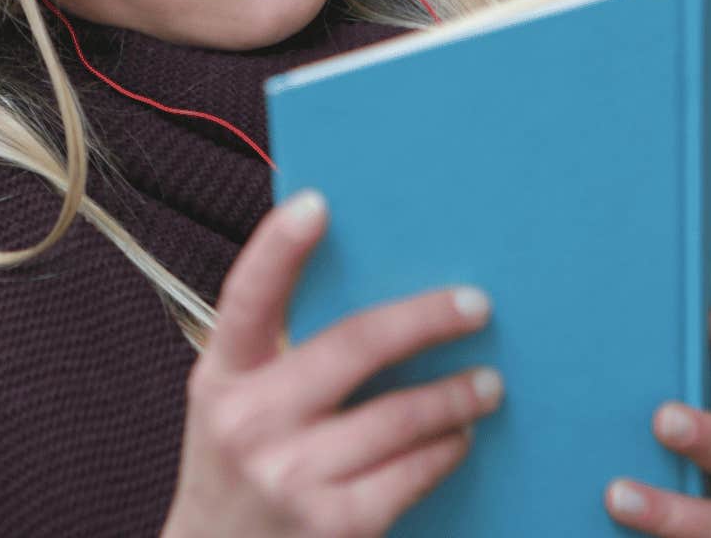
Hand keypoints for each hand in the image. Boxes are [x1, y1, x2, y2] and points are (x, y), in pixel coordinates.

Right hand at [161, 189, 502, 537]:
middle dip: (426, 320)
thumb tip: (373, 295)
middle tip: (476, 305)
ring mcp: (291, 476)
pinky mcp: (334, 524)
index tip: (317, 204)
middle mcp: (250, 423)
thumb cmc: (235, 471)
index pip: (246, 298)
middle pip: (354, 346)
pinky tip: (458, 437)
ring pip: (399, 415)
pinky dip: (444, 449)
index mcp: (222, 378)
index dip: (278, 247)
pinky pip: (411, 472)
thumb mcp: (233, 406)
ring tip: (487, 383)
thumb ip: (279, 356)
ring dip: (455, 394)